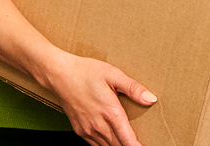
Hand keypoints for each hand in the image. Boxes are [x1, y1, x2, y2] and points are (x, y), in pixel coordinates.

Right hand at [41, 52, 155, 145]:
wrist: (58, 74)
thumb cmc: (85, 72)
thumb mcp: (112, 74)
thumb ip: (133, 88)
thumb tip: (151, 99)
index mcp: (111, 113)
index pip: (128, 141)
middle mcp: (99, 126)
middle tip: (139, 143)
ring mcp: (88, 130)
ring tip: (126, 142)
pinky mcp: (80, 130)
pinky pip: (96, 145)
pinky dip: (106, 145)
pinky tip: (111, 141)